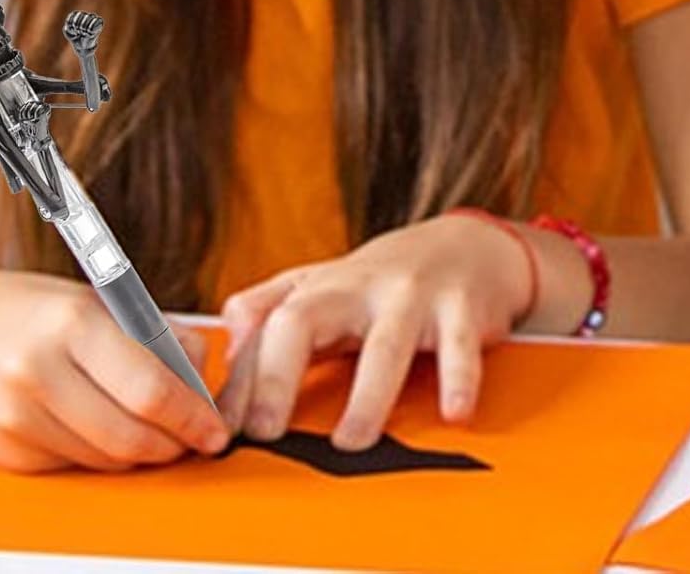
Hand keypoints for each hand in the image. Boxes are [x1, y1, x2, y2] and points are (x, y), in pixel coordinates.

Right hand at [0, 264, 230, 472]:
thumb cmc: (11, 304)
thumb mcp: (87, 296)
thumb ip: (148, 330)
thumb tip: (201, 362)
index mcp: (69, 323)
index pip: (151, 389)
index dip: (192, 415)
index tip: (213, 425)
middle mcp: (40, 373)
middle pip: (132, 436)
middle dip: (174, 443)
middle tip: (194, 437)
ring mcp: (17, 418)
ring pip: (106, 459)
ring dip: (140, 453)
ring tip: (155, 432)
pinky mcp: (5, 453)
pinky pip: (72, 466)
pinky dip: (98, 455)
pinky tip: (103, 430)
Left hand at [214, 213, 534, 452]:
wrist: (465, 246)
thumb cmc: (381, 280)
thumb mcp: (320, 285)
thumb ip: (266, 309)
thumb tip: (228, 345)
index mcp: (320, 289)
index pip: (266, 329)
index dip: (241, 379)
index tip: (224, 427)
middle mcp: (360, 288)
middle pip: (305, 322)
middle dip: (278, 375)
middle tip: (265, 432)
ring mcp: (411, 297)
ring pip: (384, 346)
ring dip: (366, 397)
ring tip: (350, 442)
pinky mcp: (462, 309)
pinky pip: (459, 346)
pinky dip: (458, 379)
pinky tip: (453, 413)